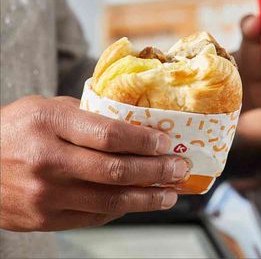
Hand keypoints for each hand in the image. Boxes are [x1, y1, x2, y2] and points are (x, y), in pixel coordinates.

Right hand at [0, 96, 190, 231]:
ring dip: (147, 197)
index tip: (167, 142)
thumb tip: (133, 124)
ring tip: (170, 193)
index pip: (110, 134)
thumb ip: (88, 115)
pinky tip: (139, 202)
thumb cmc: (16, 129)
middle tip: (179, 167)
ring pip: (110, 200)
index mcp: (51, 124)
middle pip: (116, 170)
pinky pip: (93, 216)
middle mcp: (49, 160)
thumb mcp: (47, 108)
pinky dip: (122, 209)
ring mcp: (46, 194)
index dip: (145, 140)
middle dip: (156, 170)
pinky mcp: (44, 218)